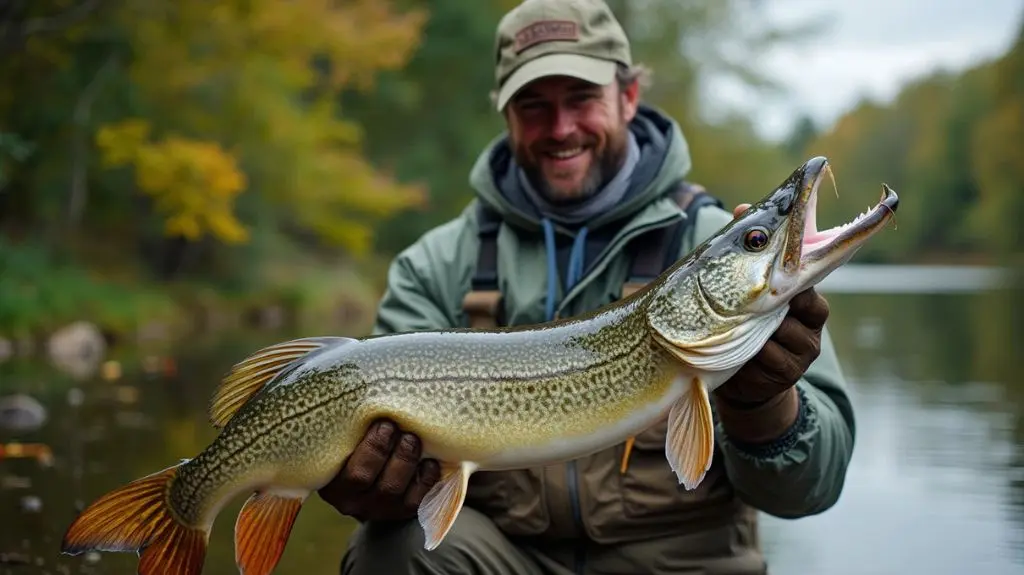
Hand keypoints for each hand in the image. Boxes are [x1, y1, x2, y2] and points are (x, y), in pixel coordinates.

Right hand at [318, 419, 440, 522]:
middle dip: (383, 448)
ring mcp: (377, 510)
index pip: (344, 468)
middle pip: (364, 477)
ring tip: (412, 438)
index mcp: (330, 481)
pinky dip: (426, 479)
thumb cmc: (362, 440)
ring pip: (391, 489)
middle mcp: (350, 500)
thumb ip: (352, 420)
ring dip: (405, 459)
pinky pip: (415, 500)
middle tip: (396, 427)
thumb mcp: (350, 434)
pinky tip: (430, 461)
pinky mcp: (402, 513)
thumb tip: (362, 381)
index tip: (383, 422)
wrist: (384, 467)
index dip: (368, 445)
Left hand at [714, 203, 829, 405]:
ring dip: (759, 329)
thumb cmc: (742, 320)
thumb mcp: (742, 284)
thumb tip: (742, 207)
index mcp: (804, 293)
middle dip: (780, 301)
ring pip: (785, 331)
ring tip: (740, 328)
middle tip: (758, 297)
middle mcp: (811, 322)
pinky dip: (753, 352)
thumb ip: (745, 248)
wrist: (742, 377)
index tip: (782, 259)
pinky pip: (772, 357)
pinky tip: (742, 350)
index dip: (800, 267)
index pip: (813, 274)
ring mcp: (804, 350)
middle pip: (806, 304)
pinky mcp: (790, 374)